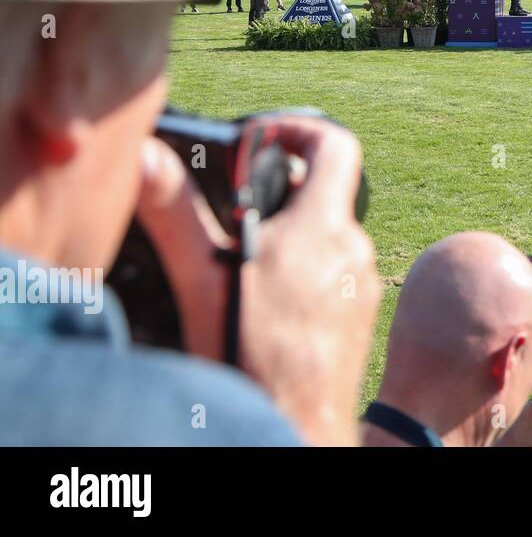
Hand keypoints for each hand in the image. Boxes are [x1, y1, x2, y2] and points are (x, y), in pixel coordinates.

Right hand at [135, 115, 379, 445]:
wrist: (296, 426)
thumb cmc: (254, 357)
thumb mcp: (204, 278)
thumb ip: (175, 213)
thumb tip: (146, 159)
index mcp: (325, 226)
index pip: (337, 144)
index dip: (300, 128)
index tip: (265, 138)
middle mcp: (354, 250)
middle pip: (326, 192)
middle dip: (280, 191)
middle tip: (235, 207)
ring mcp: (362, 286)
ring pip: (328, 238)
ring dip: (290, 236)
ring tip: (243, 260)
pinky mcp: (358, 318)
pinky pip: (334, 278)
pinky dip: (303, 274)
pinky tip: (265, 301)